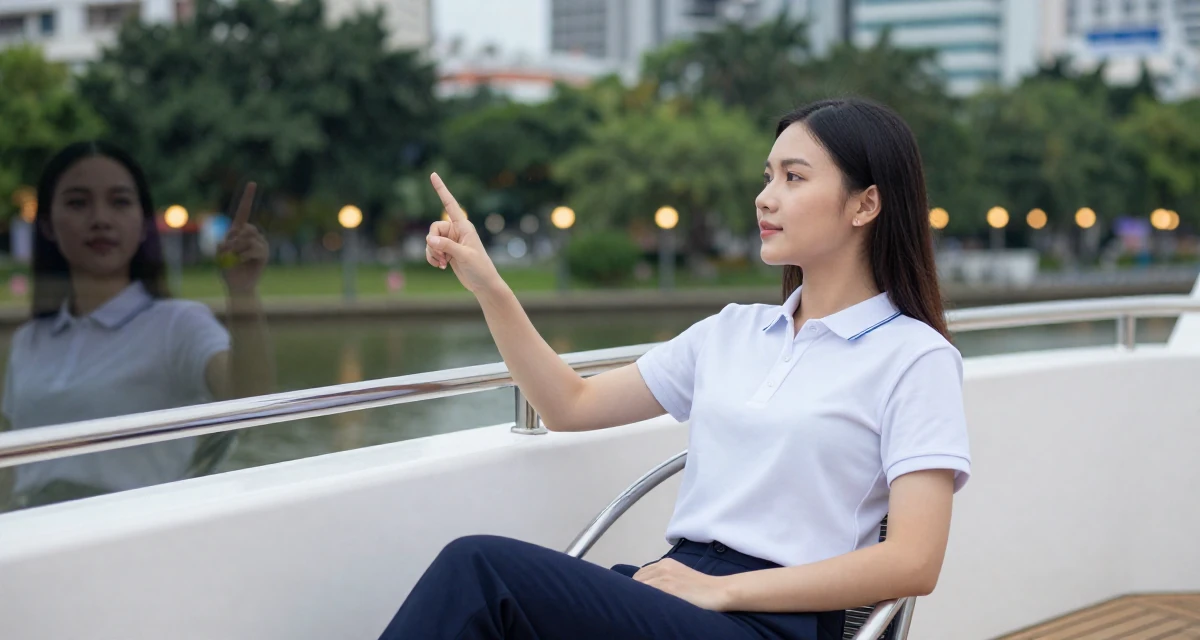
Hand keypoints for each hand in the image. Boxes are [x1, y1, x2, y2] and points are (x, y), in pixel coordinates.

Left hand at [218, 182, 267, 294]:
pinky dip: (243, 256)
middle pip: (245, 227)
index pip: (244, 211)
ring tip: (235, 260)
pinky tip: (241, 262)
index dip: (248, 198)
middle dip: (233, 240)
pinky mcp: (264, 253)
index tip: (253, 183)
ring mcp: (260, 243)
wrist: (238, 285)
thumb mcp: (219, 254)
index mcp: (239, 231)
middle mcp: (252, 235)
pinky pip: (252, 249)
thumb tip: (235, 236)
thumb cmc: (227, 270)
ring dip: (237, 249)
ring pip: (248, 238)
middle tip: (228, 253)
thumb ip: (223, 243)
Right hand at [425, 173, 501, 294]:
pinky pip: (431, 250)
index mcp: (464, 226)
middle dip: (432, 243)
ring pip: (430, 241)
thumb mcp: (464, 256)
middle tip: (441, 257)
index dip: (441, 189)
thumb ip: (446, 246)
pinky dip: (432, 258)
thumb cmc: (480, 268)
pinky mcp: (447, 251)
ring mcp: (450, 241)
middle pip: (433, 229)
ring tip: (443, 264)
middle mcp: (456, 230)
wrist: (483, 284)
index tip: (433, 174)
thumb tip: (428, 239)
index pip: (450, 204)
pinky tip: (441, 266)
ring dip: (432, 253)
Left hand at [633, 558, 732, 611]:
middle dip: (635, 593)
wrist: (718, 591)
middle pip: (636, 580)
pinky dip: (643, 601)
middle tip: (640, 606)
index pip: (639, 575)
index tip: (639, 599)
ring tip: (643, 609)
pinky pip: (646, 593)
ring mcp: (664, 576)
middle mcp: (662, 566)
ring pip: (639, 587)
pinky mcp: (668, 587)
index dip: (637, 588)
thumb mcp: (680, 578)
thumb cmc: (701, 590)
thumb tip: (647, 591)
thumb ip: (664, 580)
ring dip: (638, 598)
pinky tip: (648, 609)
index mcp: (665, 563)